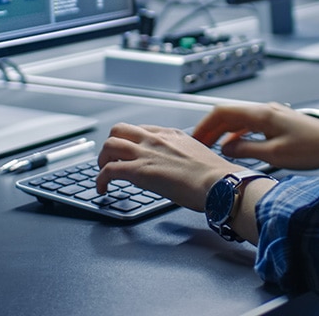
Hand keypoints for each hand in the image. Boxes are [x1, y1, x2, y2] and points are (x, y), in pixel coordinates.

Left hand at [96, 123, 235, 210]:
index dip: (130, 141)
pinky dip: (100, 179)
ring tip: (103, 173)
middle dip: (111, 145)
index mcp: (170, 134)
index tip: (129, 152)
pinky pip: (109, 170)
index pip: (141, 130)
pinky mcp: (139, 171)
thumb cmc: (214, 176)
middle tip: (111, 159)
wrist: (218, 183)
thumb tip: (180, 167)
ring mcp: (145, 153)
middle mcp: (155, 139)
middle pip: (119, 130)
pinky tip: (102, 188)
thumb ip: (183, 155)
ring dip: (102, 159)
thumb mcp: (198, 155)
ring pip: (109, 145)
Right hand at [193, 102, 318, 170]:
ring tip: (213, 147)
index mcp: (261, 114)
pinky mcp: (279, 122)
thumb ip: (246, 150)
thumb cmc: (313, 149)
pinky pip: (251, 124)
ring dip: (224, 132)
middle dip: (211, 129)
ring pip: (240, 119)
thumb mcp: (274, 155)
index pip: (222, 112)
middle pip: (229, 114)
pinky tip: (237, 146)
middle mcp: (266, 109)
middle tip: (199, 145)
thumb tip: (226, 149)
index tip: (194, 138)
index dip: (205, 125)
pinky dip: (238, 134)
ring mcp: (273, 114)